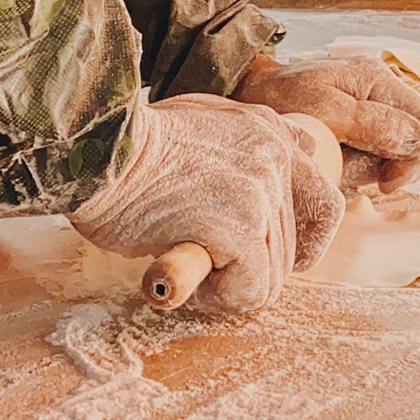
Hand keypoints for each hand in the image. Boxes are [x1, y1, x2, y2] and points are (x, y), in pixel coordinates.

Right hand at [71, 93, 341, 314]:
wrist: (97, 152)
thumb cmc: (133, 145)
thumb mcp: (204, 121)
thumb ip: (247, 145)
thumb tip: (287, 161)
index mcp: (269, 133)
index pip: (322, 198)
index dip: (303, 239)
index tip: (269, 253)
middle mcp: (274, 158)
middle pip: (292, 245)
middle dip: (251, 264)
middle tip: (207, 262)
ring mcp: (260, 194)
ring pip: (273, 273)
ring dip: (231, 282)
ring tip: (188, 264)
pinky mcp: (239, 229)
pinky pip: (251, 289)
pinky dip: (220, 298)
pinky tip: (188, 280)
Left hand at [235, 56, 419, 192]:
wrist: (249, 94)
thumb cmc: (282, 102)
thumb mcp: (326, 113)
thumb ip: (373, 123)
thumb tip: (415, 139)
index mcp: (377, 79)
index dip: (414, 160)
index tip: (384, 183)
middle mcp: (381, 86)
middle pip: (417, 136)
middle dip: (394, 163)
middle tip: (360, 178)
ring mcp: (371, 101)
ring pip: (398, 146)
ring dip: (375, 163)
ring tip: (341, 164)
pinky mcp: (358, 117)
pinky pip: (377, 147)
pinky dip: (362, 160)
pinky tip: (339, 161)